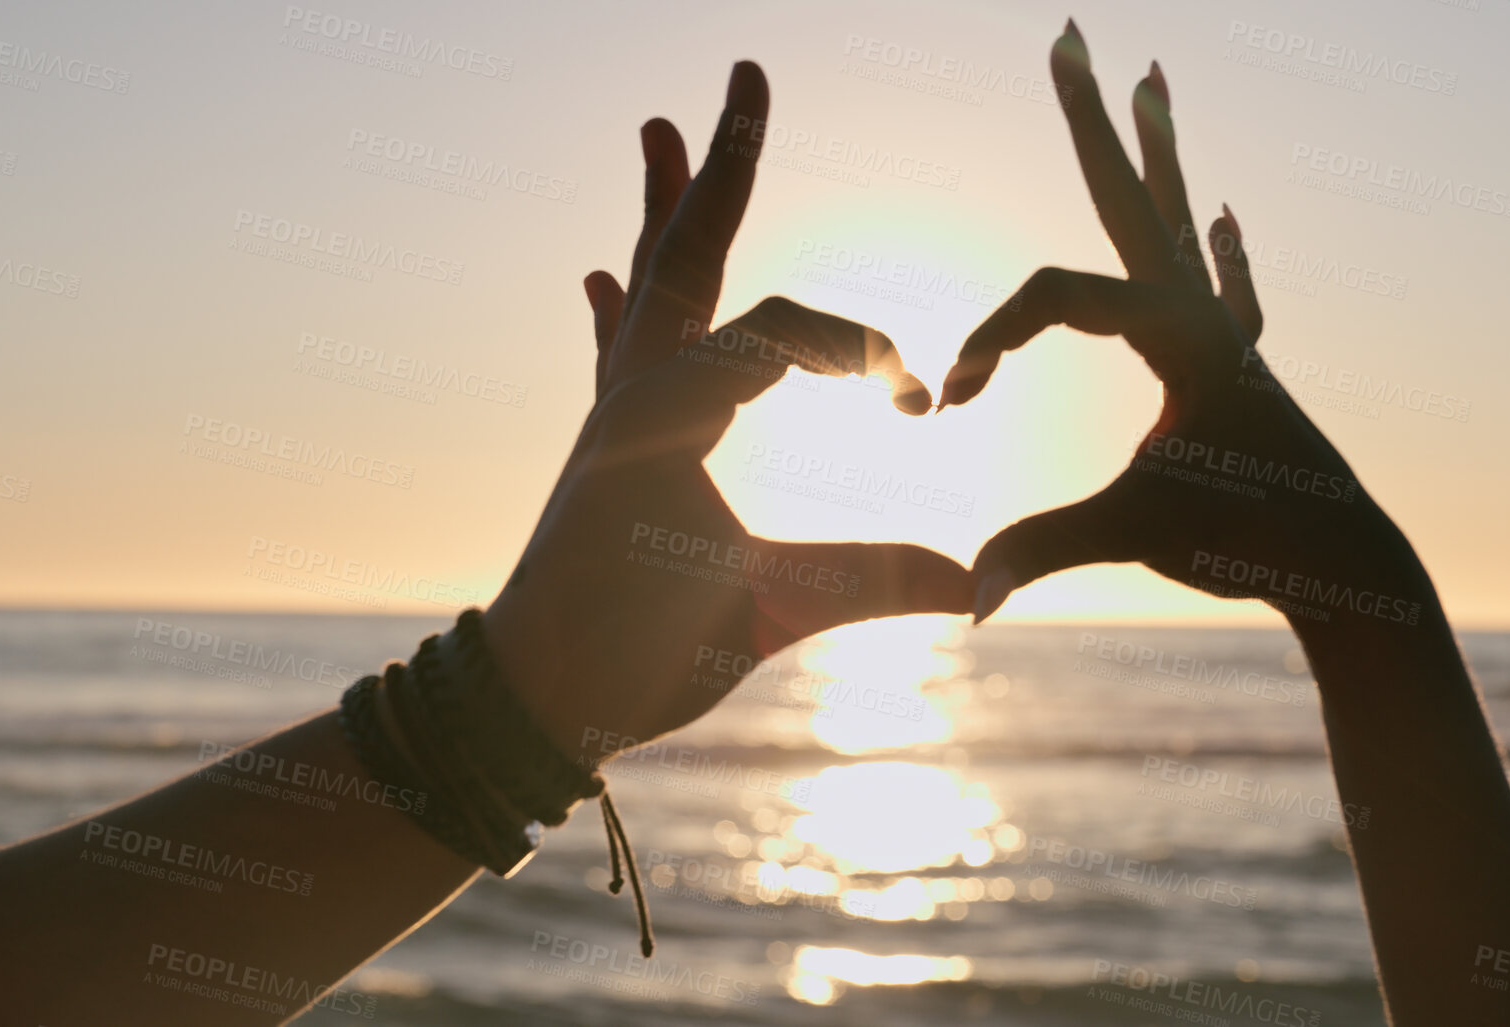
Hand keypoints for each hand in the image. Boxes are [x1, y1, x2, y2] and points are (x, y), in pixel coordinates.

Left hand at [485, 63, 972, 765]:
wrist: (526, 698)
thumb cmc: (628, 657)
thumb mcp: (755, 616)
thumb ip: (870, 587)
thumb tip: (983, 586)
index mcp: (666, 416)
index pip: (776, 332)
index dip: (857, 350)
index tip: (915, 404)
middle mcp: (634, 395)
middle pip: (691, 255)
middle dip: (726, 166)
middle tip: (742, 73)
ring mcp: (617, 415)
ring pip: (651, 288)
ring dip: (665, 210)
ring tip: (658, 129)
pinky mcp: (611, 448)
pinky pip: (618, 351)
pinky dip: (620, 306)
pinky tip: (597, 275)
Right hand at [943, 23, 1420, 628]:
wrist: (1349, 567)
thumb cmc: (1250, 545)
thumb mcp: (1135, 536)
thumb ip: (1044, 552)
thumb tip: (965, 607)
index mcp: (1178, 334)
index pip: (1057, 298)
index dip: (989, 341)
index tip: (950, 405)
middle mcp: (1203, 317)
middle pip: (1131, 196)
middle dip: (1091, 119)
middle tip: (1071, 34)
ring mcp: (1225, 338)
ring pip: (1181, 224)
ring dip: (1161, 153)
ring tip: (1155, 77)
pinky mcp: (1240, 373)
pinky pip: (1227, 290)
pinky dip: (1222, 251)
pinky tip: (1229, 216)